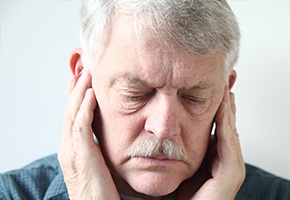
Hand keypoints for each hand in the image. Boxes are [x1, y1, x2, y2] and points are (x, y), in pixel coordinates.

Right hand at [58, 71, 119, 198]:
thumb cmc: (99, 192)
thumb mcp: (96, 165)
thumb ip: (96, 148)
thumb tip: (105, 134)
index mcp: (72, 149)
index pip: (72, 116)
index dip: (75, 96)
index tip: (81, 78)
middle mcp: (67, 147)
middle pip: (69, 111)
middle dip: (75, 88)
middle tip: (81, 68)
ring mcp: (71, 152)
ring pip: (72, 115)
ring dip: (79, 92)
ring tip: (86, 73)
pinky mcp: (80, 157)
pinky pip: (80, 128)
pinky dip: (84, 109)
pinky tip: (90, 94)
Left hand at [178, 88, 244, 199]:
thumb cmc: (178, 196)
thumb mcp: (179, 167)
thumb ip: (180, 151)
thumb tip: (168, 131)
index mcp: (213, 160)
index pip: (218, 129)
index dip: (218, 109)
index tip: (215, 89)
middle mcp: (224, 163)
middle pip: (227, 127)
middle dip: (227, 105)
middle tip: (227, 81)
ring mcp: (229, 170)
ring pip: (230, 133)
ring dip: (228, 110)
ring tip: (227, 89)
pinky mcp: (229, 177)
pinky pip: (228, 146)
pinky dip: (225, 126)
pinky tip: (223, 109)